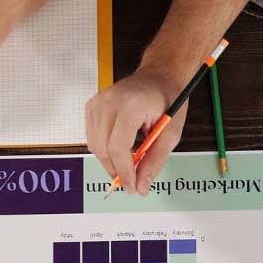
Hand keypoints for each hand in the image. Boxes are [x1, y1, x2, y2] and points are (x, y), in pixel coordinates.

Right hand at [85, 70, 188, 193]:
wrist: (159, 75)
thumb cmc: (168, 99)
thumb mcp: (171, 133)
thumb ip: (155, 161)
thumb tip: (141, 186)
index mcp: (130, 105)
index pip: (117, 147)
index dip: (124, 172)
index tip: (133, 187)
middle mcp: (109, 101)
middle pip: (103, 149)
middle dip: (116, 171)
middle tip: (132, 183)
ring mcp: (97, 102)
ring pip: (94, 146)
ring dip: (110, 162)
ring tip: (129, 164)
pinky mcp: (92, 105)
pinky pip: (92, 137)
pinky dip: (104, 149)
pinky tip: (120, 149)